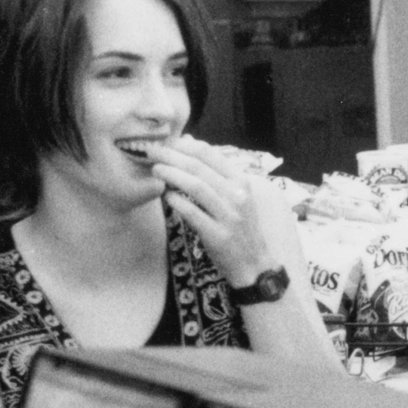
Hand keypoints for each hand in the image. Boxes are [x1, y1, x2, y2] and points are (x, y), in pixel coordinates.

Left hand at [149, 137, 304, 290]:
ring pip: (196, 186)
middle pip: (199, 167)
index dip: (185, 145)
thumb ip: (215, 171)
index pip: (211, 154)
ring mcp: (229, 216)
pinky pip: (192, 213)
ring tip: (156, 170)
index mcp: (241, 182)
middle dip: (172, 156)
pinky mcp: (218, 235)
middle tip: (153, 152)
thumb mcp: (236, 196)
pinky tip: (166, 196)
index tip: (167, 142)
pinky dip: (176, 201)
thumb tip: (190, 142)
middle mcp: (237, 196)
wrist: (254, 265)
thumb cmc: (241, 229)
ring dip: (172, 175)